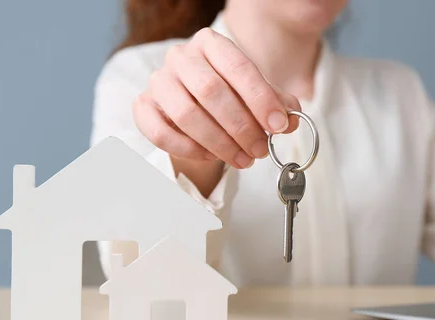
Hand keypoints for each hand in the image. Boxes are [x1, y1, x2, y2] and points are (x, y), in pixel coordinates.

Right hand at [133, 27, 300, 169]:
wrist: (194, 106)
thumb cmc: (229, 97)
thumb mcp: (256, 94)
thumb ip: (277, 104)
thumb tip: (291, 120)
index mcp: (211, 44)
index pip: (238, 66)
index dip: (261, 99)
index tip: (278, 126)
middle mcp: (181, 57)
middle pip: (211, 91)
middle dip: (241, 127)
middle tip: (259, 150)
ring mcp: (159, 81)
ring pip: (186, 115)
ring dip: (219, 143)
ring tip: (242, 159)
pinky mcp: (143, 106)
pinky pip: (161, 133)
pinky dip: (190, 150)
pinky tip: (211, 157)